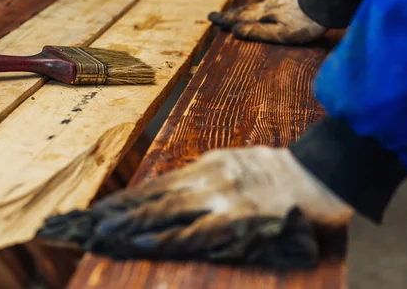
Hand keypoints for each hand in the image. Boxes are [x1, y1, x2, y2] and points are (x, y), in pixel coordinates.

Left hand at [39, 147, 351, 266]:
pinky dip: (166, 237)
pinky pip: (195, 230)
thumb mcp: (237, 164)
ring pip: (166, 210)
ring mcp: (222, 195)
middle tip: (86, 222)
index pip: (157, 183)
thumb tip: (174, 194)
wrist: (320, 172)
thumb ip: (206, 178)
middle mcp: (208, 176)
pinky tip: (142, 242)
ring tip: (102, 232)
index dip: (127, 197)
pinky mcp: (238, 215)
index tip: (100, 208)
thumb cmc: (280, 172)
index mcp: (208, 164)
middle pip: (154, 195)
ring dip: (131, 223)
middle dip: (118, 211)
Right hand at [209, 0, 325, 43]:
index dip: (226, 19)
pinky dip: (258, 6)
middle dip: (230, 14)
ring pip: (256, 6)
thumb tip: (234, 31)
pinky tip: (263, 6)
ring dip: (243, 10)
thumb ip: (257, 32)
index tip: (212, 18)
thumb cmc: (305, 23)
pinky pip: (268, 3)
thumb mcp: (280, 33)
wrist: (327, 3)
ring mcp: (280, 1)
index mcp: (264, 15)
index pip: (240, 18)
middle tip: (216, 15)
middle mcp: (269, 6)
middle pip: (246, 10)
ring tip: (236, 12)